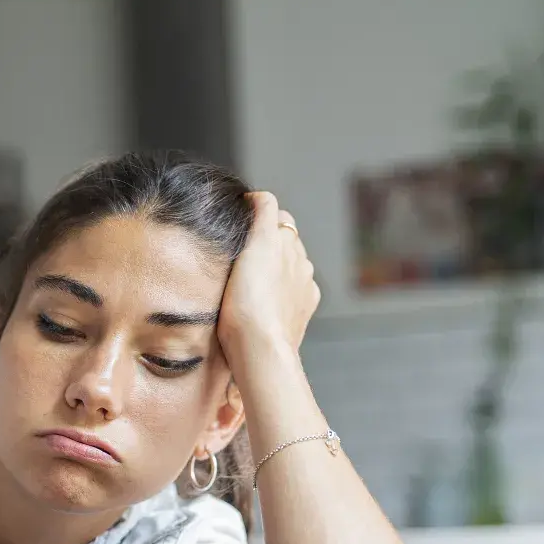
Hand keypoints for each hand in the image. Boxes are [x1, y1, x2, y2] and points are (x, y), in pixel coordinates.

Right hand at [218, 192, 320, 355]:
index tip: (239, 222)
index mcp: (287, 243)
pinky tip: (267, 301)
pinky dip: (284, 290)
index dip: (258, 215)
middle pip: (285, 239)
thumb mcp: (254, 246)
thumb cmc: (248, 302)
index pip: (276, 214)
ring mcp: (304, 286)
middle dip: (269, 240)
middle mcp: (301, 261)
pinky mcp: (303, 309)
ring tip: (252, 280)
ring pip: (291, 265)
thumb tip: (261, 195)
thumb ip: (263, 213)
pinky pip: (296, 291)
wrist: (260, 348)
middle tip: (242, 253)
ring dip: (276, 266)